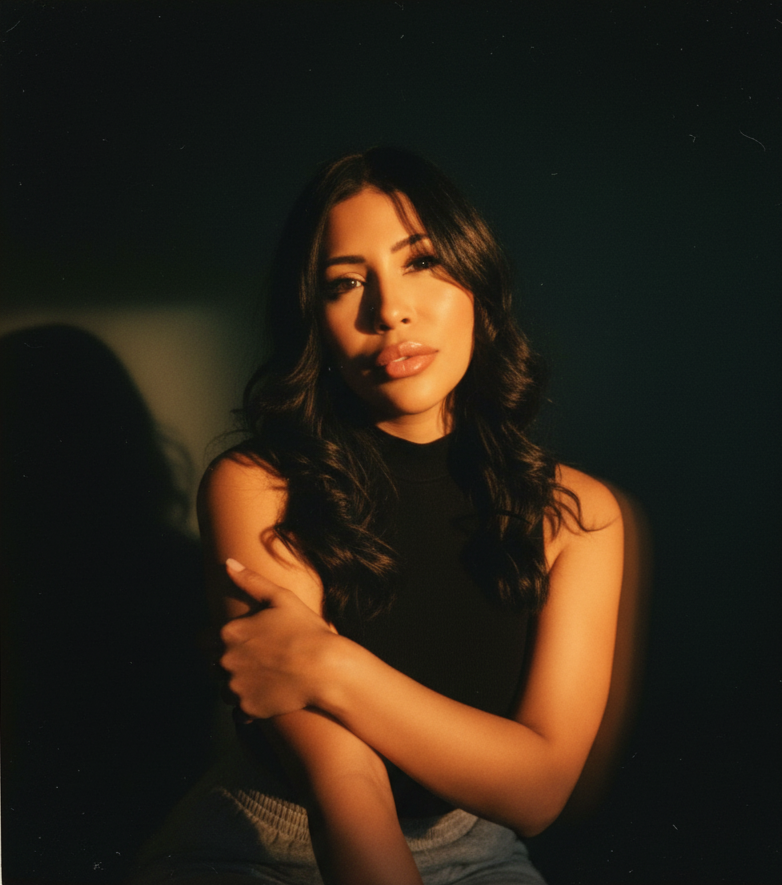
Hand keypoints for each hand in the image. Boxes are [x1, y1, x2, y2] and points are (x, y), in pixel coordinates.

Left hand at [219, 559, 337, 718]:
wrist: (326, 669)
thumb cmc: (306, 629)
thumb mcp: (281, 598)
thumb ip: (251, 581)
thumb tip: (228, 562)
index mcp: (229, 632)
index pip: (205, 640)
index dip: (221, 640)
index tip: (242, 642)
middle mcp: (225, 660)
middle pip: (215, 665)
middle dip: (230, 662)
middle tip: (258, 660)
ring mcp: (235, 686)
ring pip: (225, 688)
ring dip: (237, 684)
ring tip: (264, 678)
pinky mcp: (247, 708)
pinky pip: (239, 709)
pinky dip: (250, 703)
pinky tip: (269, 694)